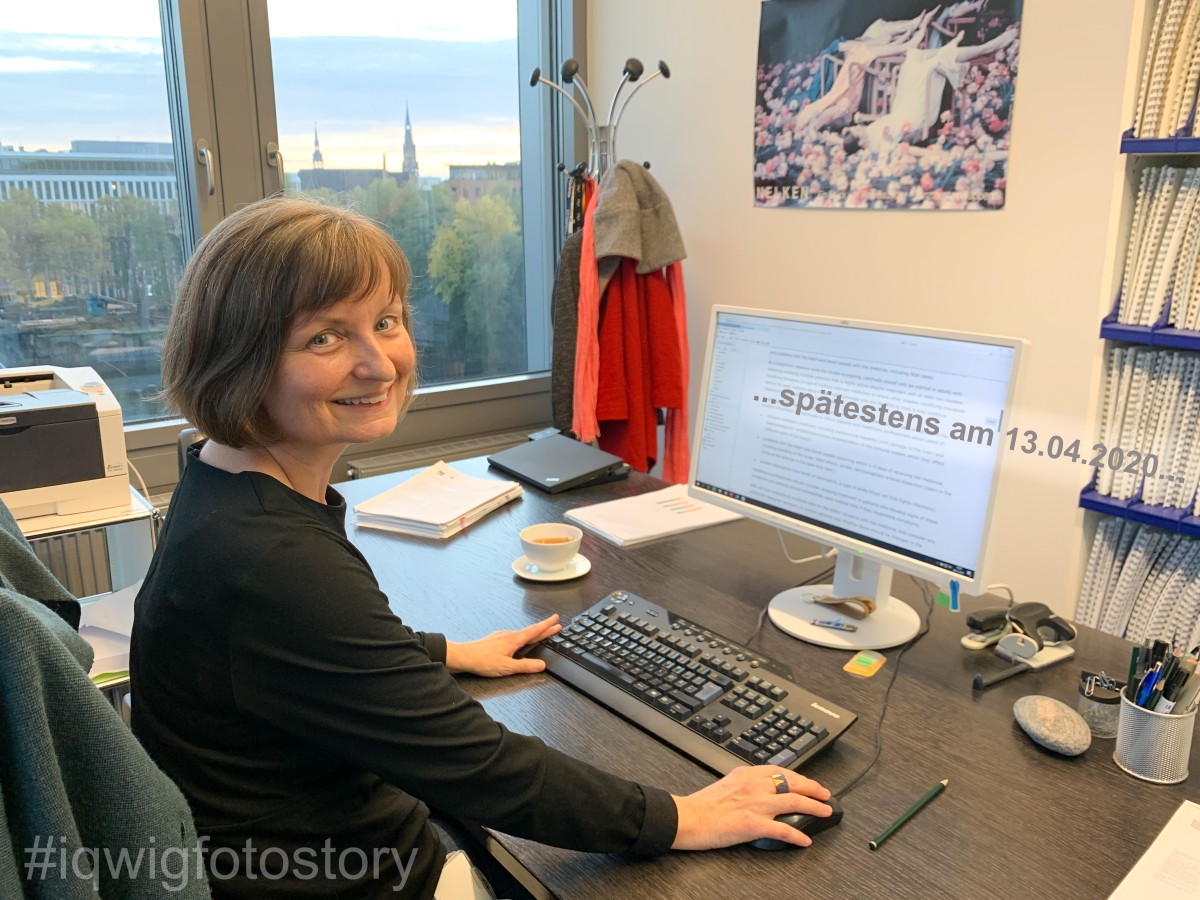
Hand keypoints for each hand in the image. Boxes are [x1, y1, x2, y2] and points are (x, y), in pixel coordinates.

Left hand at [444, 614, 561, 677]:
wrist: (463, 656)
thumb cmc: (483, 661)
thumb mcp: (507, 667)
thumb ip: (525, 666)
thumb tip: (542, 665)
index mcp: (514, 640)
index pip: (535, 630)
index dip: (547, 625)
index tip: (557, 620)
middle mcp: (509, 635)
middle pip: (531, 631)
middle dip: (544, 629)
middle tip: (556, 626)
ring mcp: (501, 636)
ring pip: (522, 633)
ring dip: (533, 633)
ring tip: (541, 634)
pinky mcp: (495, 639)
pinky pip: (513, 636)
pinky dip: (522, 637)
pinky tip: (519, 641)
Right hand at [670, 766, 831, 849]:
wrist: (687, 817)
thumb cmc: (701, 805)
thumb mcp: (726, 783)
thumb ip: (745, 784)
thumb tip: (761, 790)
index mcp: (746, 773)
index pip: (780, 771)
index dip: (799, 776)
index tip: (808, 781)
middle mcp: (754, 785)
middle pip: (792, 783)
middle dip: (813, 788)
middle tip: (825, 794)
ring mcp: (755, 804)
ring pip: (794, 801)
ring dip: (814, 806)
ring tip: (825, 811)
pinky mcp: (753, 824)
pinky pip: (783, 829)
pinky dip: (798, 835)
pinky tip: (806, 840)